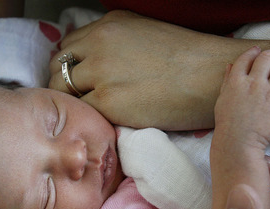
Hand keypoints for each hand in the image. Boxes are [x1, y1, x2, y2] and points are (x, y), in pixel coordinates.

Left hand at [49, 10, 234, 129]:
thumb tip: (108, 65)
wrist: (210, 76)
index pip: (71, 46)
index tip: (81, 83)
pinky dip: (89, 119)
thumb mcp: (149, 35)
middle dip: (66, 85)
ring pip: (64, 90)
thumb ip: (120, 44)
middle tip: (81, 102)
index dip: (73, 67)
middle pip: (59, 67)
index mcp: (110, 25)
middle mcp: (99, 43)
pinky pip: (83, 112)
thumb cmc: (192, 60)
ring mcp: (100, 72)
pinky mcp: (108, 101)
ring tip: (92, 115)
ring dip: (75, 103)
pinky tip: (104, 123)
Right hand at [214, 47, 269, 150]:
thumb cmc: (226, 124)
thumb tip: (229, 66)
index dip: (254, 52)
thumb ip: (226, 81)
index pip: (246, 59)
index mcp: (237, 81)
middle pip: (268, 59)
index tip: (258, 50)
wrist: (236, 143)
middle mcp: (254, 83)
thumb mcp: (222, 98)